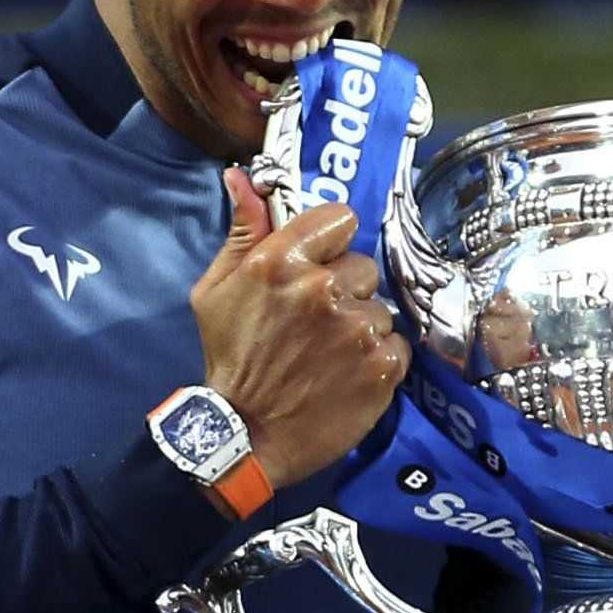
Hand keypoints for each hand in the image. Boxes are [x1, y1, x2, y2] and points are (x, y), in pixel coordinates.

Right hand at [191, 171, 409, 490]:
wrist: (246, 436)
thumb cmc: (229, 360)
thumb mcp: (216, 291)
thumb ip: (241, 232)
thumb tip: (242, 177)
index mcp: (281, 262)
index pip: (341, 218)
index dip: (331, 241)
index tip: (320, 262)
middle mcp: (324, 289)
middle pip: (363, 265)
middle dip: (345, 288)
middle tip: (318, 321)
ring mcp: (358, 329)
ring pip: (380, 308)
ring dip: (361, 327)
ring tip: (330, 354)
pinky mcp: (383, 366)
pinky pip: (396, 345)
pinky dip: (378, 360)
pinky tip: (348, 375)